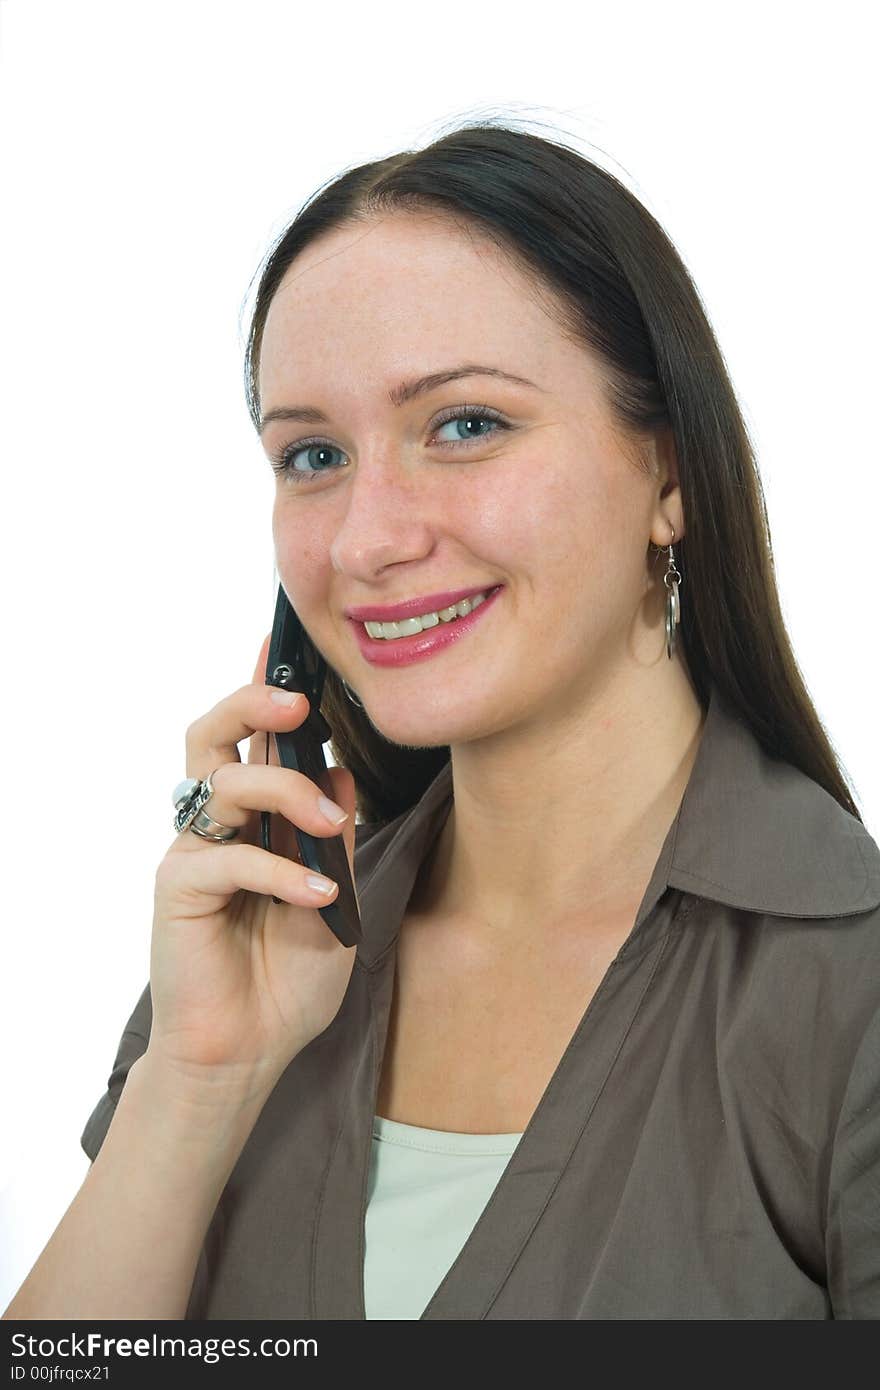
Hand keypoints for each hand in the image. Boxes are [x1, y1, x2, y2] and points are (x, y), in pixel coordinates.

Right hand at [146, 633, 357, 1100]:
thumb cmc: (287, 977)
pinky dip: (279, 873)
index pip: (253, 740)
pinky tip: (317, 897)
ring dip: (284, 792)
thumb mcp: (334, 899)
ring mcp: (194, 853)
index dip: (265, 691)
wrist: (248, 1051)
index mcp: (253, 818)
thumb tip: (342, 771)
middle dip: (252, 705)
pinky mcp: (178, 891)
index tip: (283, 646)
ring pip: (220, 784)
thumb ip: (335, 839)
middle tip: (297, 706)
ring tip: (331, 824)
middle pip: (212, 735)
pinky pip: (227, 860)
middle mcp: (217, 824)